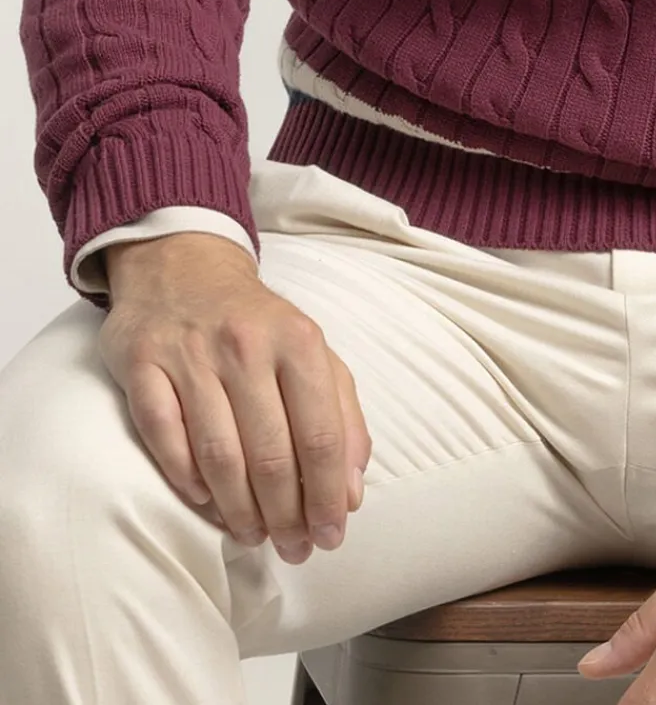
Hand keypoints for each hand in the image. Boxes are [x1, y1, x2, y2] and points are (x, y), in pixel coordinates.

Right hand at [99, 232, 371, 562]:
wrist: (183, 267)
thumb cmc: (257, 323)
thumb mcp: (312, 352)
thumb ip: (341, 415)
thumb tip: (352, 491)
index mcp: (299, 341)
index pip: (321, 434)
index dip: (327, 496)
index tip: (331, 535)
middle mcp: (247, 345)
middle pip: (271, 454)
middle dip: (286, 516)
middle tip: (292, 548)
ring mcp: (191, 355)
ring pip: (219, 455)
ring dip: (239, 510)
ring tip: (253, 535)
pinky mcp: (144, 365)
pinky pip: (165, 437)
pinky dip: (187, 480)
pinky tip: (206, 502)